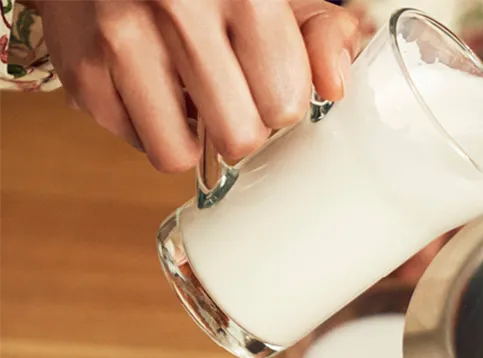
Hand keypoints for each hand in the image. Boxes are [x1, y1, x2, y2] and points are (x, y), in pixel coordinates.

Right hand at [39, 0, 358, 172]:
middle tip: (228, 94)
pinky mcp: (81, 70)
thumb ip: (320, 33)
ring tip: (188, 95)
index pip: (285, 103)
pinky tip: (148, 84)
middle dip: (241, 127)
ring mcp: (121, 36)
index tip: (266, 82)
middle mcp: (178, 6)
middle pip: (238, 137)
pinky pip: (136, 143)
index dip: (281, 104)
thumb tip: (337, 86)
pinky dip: (146, 125)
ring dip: (192, 138)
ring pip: (180, 154)